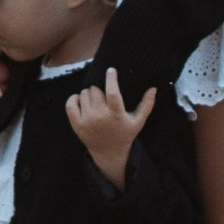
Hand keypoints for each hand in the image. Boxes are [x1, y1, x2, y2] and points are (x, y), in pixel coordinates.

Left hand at [64, 66, 155, 188]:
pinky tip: (81, 100)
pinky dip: (74, 99)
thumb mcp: (138, 121)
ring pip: (83, 94)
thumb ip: (147, 105)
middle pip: (95, 90)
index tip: (111, 70)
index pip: (112, 92)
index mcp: (116, 115)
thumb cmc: (125, 134)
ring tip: (96, 101)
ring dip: (89, 94)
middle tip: (104, 95)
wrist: (109, 153)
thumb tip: (153, 88)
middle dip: (99, 89)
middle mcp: (100, 117)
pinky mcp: (76, 124)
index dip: (111, 79)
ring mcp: (87, 121)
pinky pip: (70, 103)